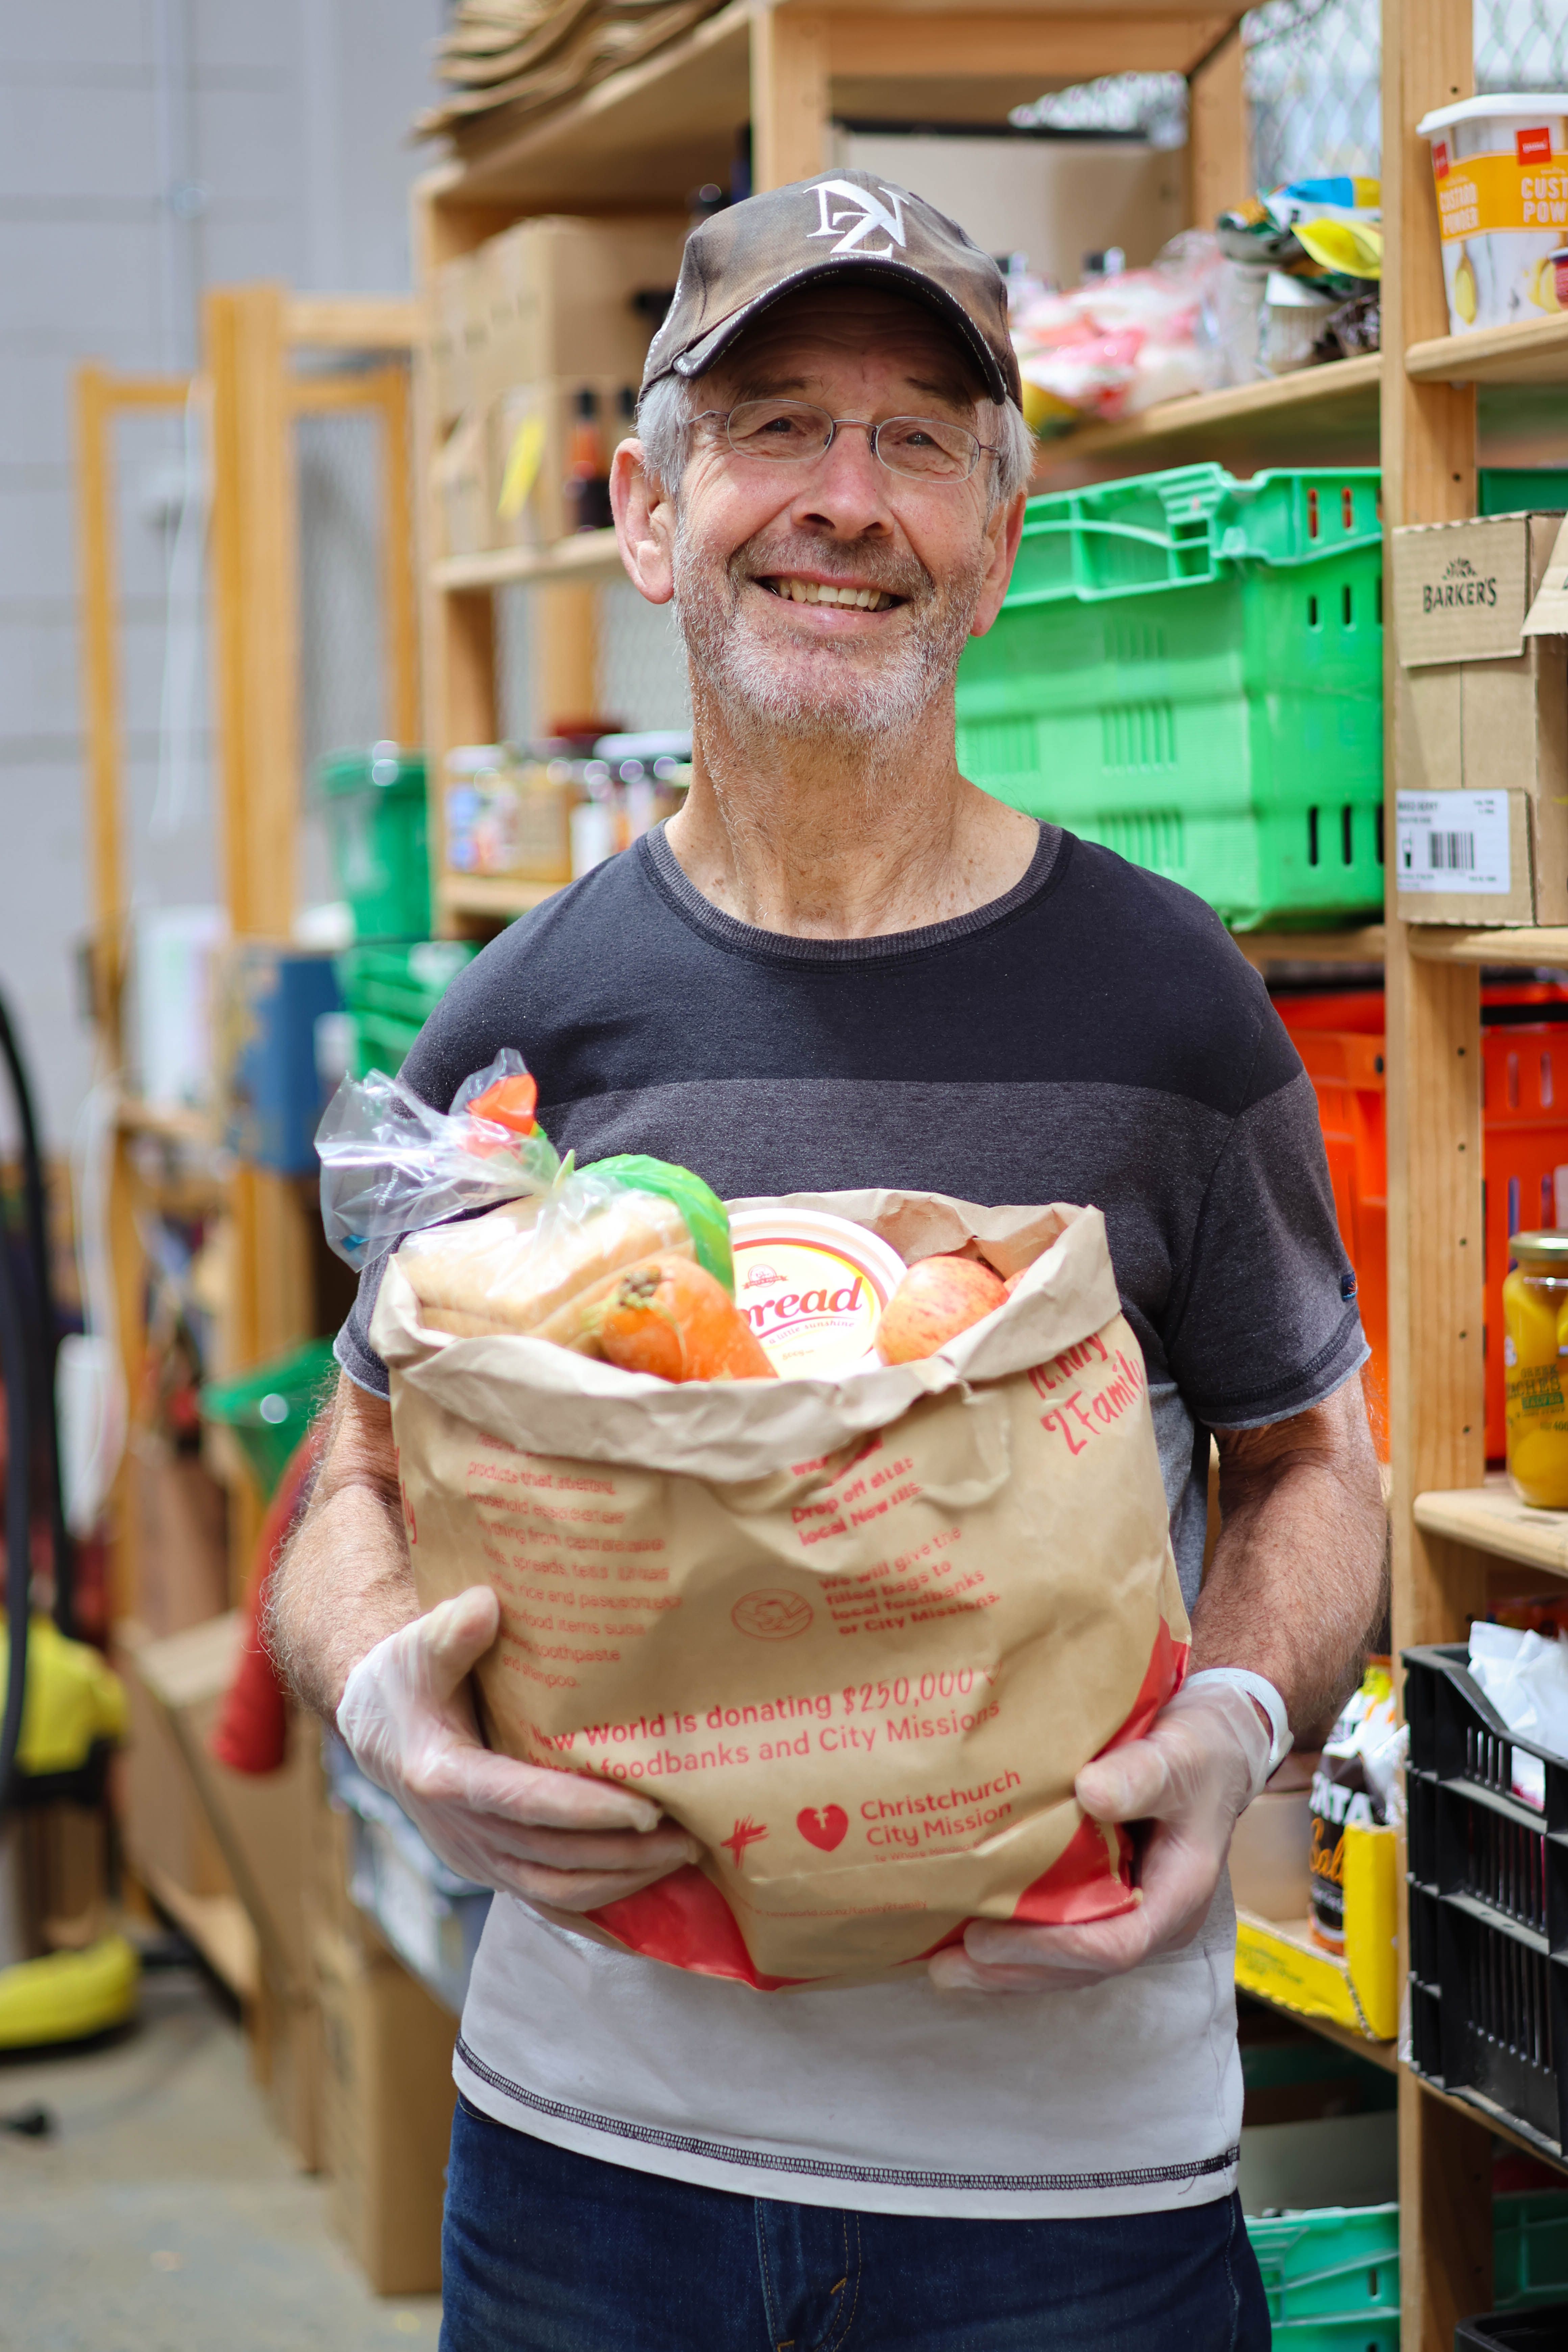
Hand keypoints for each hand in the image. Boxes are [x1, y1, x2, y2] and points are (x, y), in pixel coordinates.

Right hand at [336, 1585, 698, 1909]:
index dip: (586, 1811)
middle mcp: (461, 1832)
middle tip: (687, 1835)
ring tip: (681, 1856)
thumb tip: (485, 1605)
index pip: (525, 1803)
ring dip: (621, 1880)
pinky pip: (548, 1901)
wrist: (381, 1729)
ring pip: (554, 1890)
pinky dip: (598, 1903)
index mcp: (444, 1780)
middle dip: (623, 1852)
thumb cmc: (409, 1680)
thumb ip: (450, 1631)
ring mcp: (477, 1858)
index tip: (646, 1808)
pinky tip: (647, 1888)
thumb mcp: (418, 1648)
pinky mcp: (492, 1868)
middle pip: (551, 1857)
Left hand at [929, 1677, 1271, 1992]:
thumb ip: (1142, 1774)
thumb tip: (1090, 1791)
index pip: (1115, 1944)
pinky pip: (1065, 1933)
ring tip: (944, 1969)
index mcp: (1178, 1896)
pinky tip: (970, 1936)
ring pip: (1070, 1960)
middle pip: (1084, 1966)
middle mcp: (1156, 1917)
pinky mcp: (1110, 1895)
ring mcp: (1134, 1911)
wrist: (1217, 1746)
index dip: (1050, 1947)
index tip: (987, 1938)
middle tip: (945, 1969)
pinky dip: (1021, 1941)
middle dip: (1015, 1970)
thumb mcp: (1181, 1755)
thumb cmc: (1201, 1750)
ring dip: (1009, 1968)